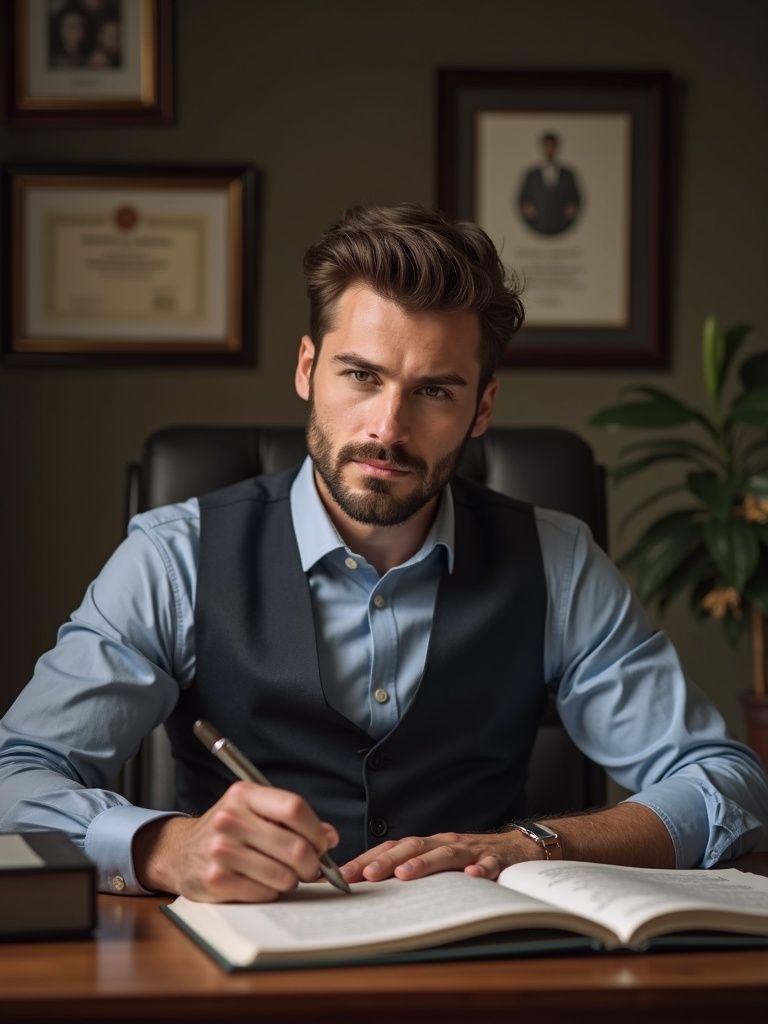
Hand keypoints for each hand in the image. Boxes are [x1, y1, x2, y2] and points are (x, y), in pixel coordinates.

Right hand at [133, 781, 338, 901]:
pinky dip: (271, 893)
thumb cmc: (228, 830)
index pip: (294, 808)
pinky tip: (261, 883)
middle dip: (312, 863)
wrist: (179, 852)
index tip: (322, 843)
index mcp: (243, 795)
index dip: (316, 830)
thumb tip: (330, 837)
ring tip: (283, 874)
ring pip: (283, 875)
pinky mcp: (215, 881)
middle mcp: (229, 819)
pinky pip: (265, 893)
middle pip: (295, 846)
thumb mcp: (254, 811)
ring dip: (291, 880)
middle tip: (311, 868)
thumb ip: (293, 820)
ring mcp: (220, 851)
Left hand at [340, 830, 542, 883]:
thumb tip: (370, 885)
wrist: (516, 847)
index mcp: (428, 844)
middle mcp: (444, 842)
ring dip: (424, 863)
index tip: (342, 875)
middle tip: (365, 876)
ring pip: (444, 854)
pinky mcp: (496, 859)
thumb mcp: (438, 860)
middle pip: (413, 847)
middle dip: (387, 862)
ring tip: (404, 875)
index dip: (368, 860)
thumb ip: (412, 868)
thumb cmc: (469, 858)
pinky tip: (471, 878)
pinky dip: (479, 870)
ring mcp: (470, 850)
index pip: (393, 848)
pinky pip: (488, 865)